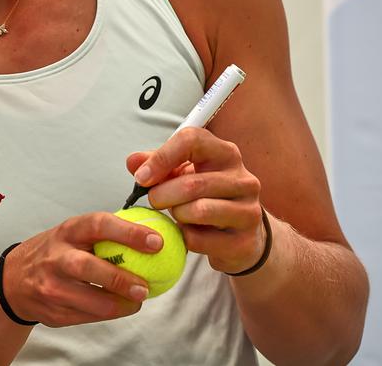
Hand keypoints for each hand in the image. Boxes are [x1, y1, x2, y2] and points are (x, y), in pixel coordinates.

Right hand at [0, 212, 163, 326]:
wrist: (14, 280)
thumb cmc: (54, 252)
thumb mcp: (72, 234)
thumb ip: (104, 235)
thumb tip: (150, 236)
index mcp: (67, 232)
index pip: (98, 225)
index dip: (128, 232)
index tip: (156, 241)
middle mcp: (56, 257)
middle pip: (87, 267)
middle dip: (120, 279)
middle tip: (145, 287)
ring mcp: (52, 287)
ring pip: (91, 301)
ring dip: (120, 304)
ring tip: (137, 300)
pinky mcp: (54, 312)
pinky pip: (89, 317)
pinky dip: (109, 313)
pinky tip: (120, 306)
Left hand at [128, 127, 265, 274]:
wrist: (240, 235)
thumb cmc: (205, 197)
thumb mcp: (181, 174)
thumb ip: (155, 164)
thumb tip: (133, 162)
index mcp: (225, 153)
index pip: (192, 140)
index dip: (161, 158)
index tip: (142, 177)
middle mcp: (243, 179)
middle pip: (191, 183)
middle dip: (162, 195)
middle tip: (154, 200)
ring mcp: (248, 211)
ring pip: (198, 211)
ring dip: (176, 215)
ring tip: (177, 214)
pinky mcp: (244, 241)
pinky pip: (199, 239)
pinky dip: (185, 237)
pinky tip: (189, 232)